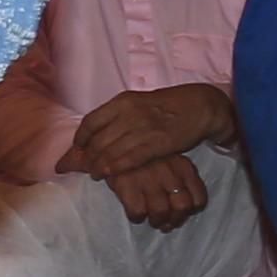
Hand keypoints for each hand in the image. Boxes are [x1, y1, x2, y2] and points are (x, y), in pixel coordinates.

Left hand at [55, 82, 231, 178]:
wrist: (199, 106)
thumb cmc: (166, 106)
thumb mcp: (138, 103)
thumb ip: (117, 116)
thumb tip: (94, 133)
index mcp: (123, 101)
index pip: (91, 121)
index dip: (80, 138)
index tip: (77, 149)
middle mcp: (130, 113)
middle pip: (98, 139)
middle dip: (87, 156)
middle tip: (82, 167)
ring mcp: (144, 128)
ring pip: (111, 151)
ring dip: (98, 165)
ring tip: (93, 174)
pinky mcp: (158, 143)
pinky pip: (130, 159)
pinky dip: (115, 168)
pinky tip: (108, 175)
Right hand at [104, 154, 211, 228]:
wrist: (111, 140)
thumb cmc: (143, 152)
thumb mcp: (169, 158)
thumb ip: (180, 179)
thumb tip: (187, 206)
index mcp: (183, 166)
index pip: (198, 198)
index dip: (190, 211)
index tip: (179, 213)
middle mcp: (170, 172)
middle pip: (182, 208)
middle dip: (174, 220)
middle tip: (164, 222)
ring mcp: (149, 179)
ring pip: (161, 212)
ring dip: (156, 221)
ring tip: (149, 218)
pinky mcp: (128, 184)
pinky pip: (138, 212)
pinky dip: (136, 217)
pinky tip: (134, 212)